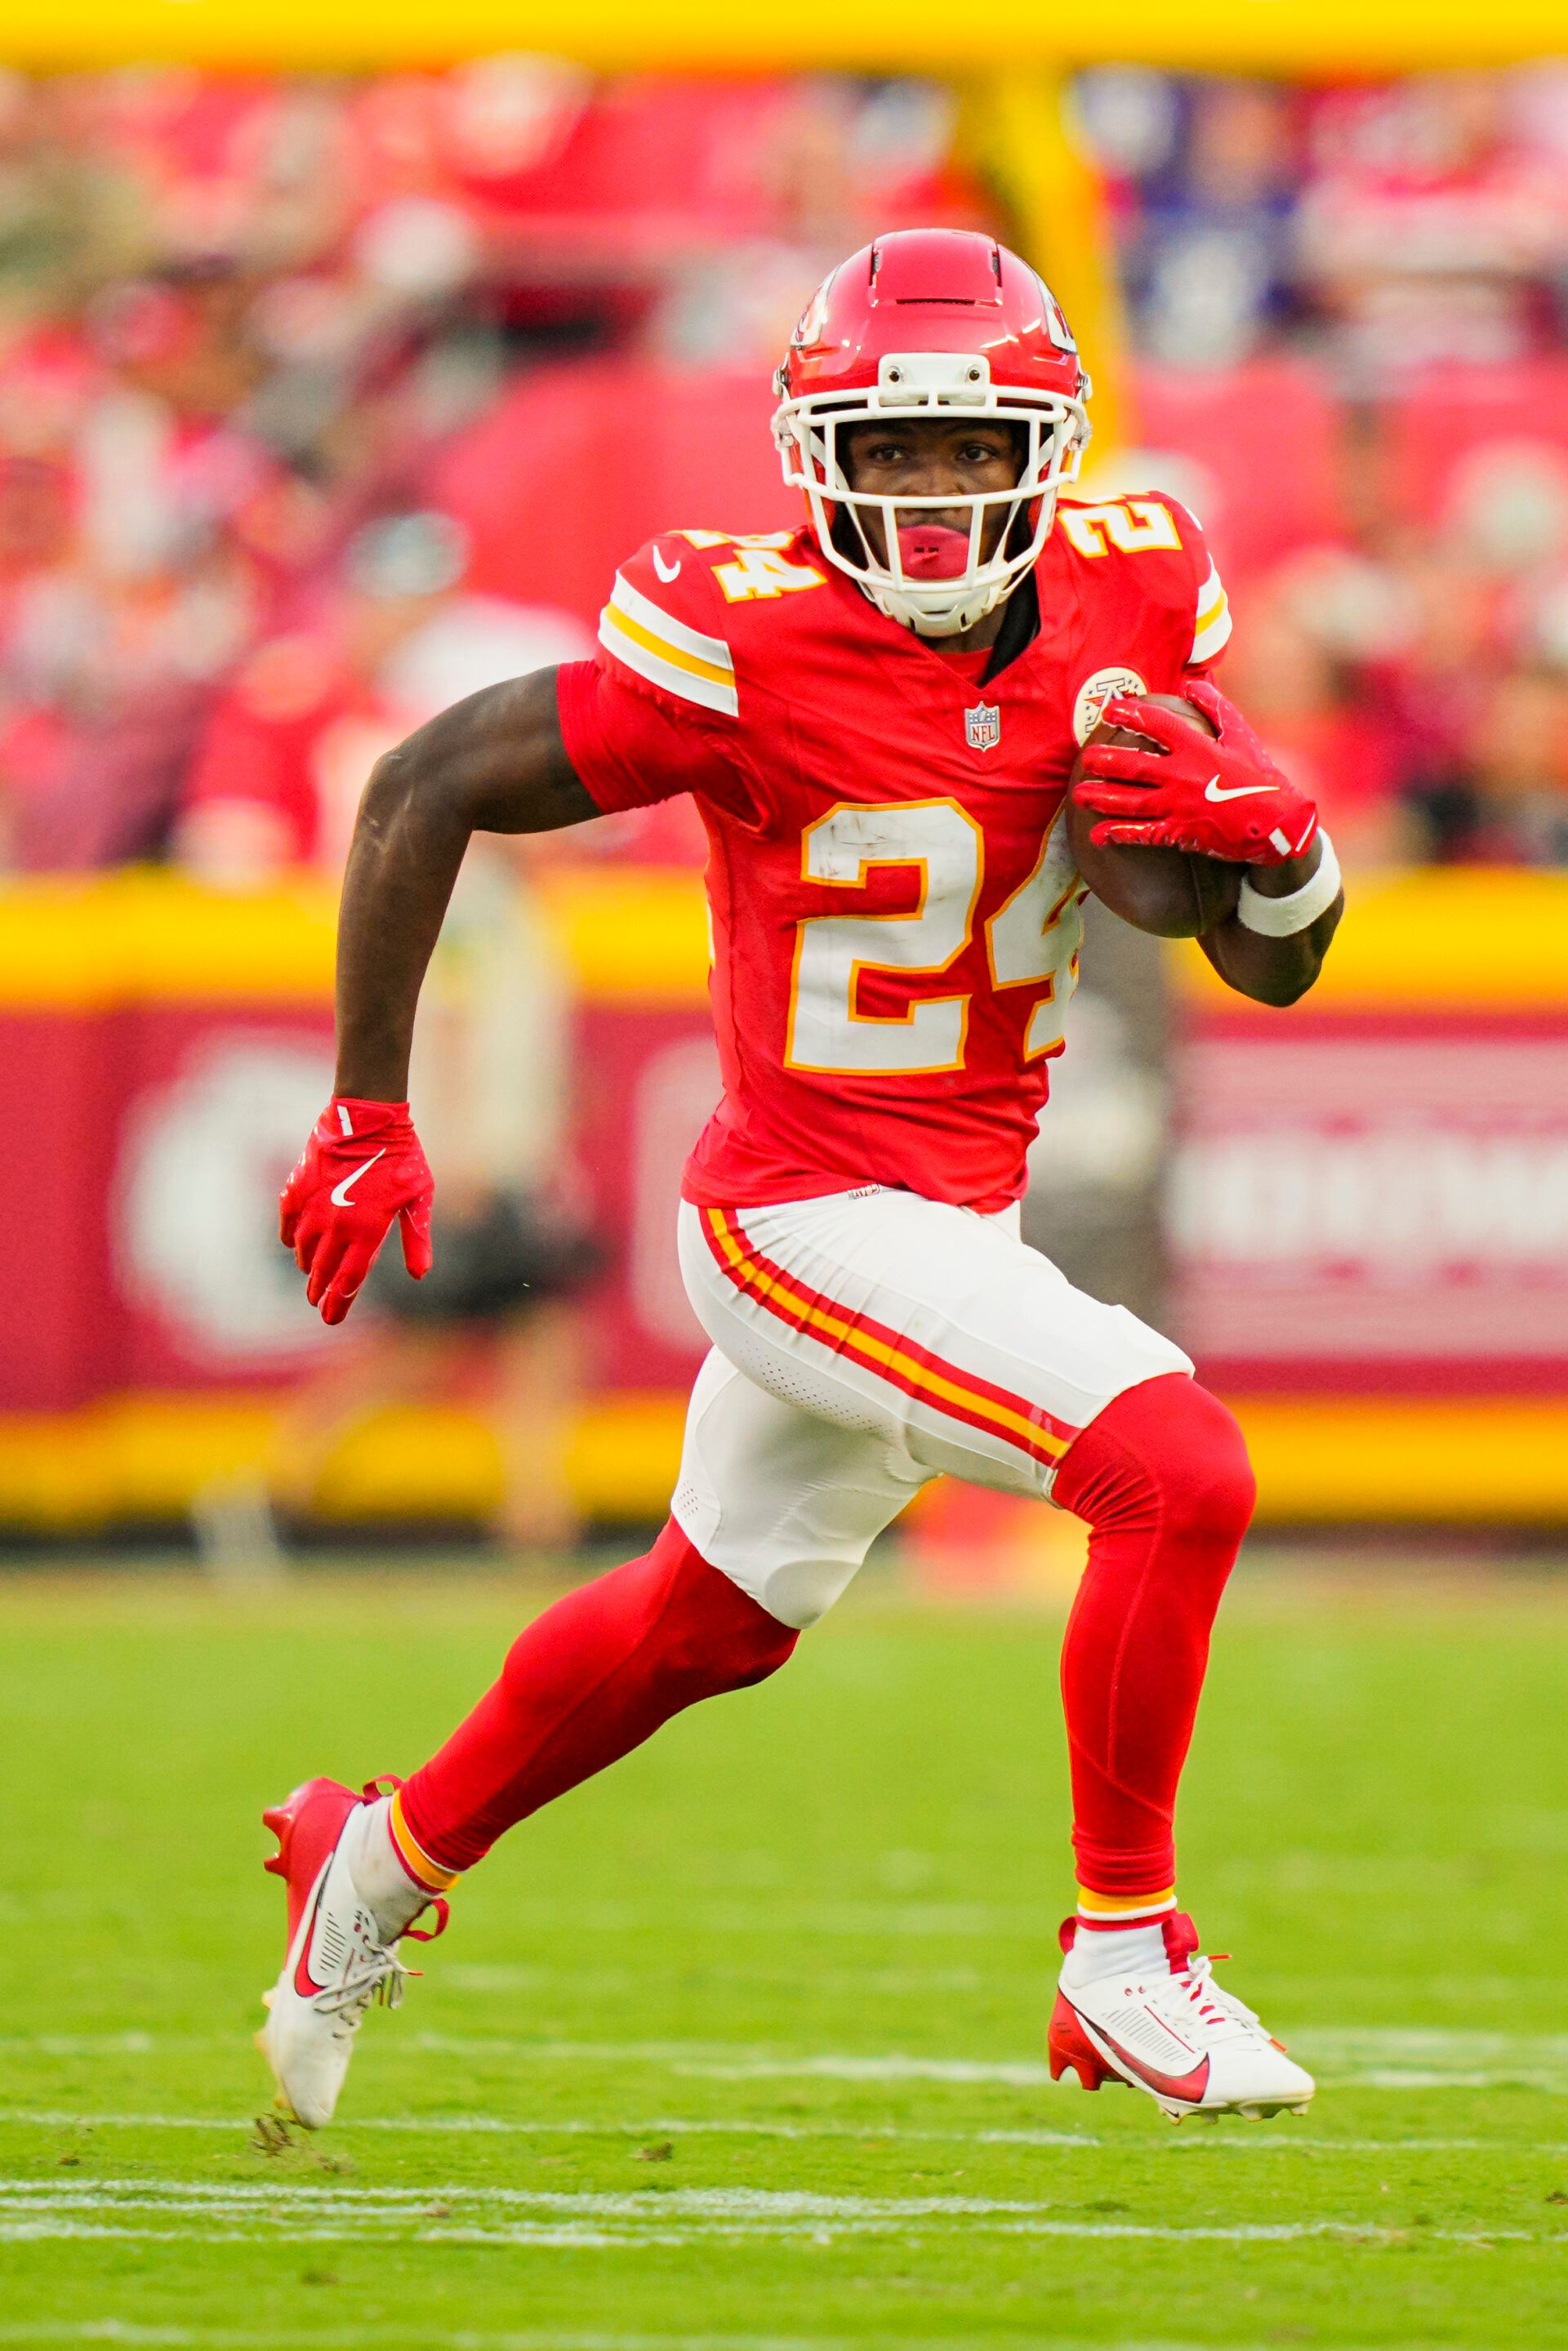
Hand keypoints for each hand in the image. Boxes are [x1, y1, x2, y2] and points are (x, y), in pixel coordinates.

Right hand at [280, 1099, 433, 1325]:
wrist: (368, 1117)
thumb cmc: (402, 1157)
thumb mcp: (419, 1199)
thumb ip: (416, 1239)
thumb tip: (420, 1275)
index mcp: (367, 1232)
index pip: (347, 1281)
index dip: (338, 1304)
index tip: (330, 1319)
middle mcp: (337, 1225)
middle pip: (323, 1271)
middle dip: (320, 1291)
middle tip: (317, 1302)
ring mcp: (314, 1207)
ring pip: (304, 1249)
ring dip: (308, 1265)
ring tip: (310, 1275)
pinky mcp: (299, 1188)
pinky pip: (288, 1221)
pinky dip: (290, 1235)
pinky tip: (293, 1243)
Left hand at [1073, 680, 1318, 864]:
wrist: (1277, 822)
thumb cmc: (1260, 776)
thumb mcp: (1242, 734)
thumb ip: (1215, 706)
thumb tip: (1190, 685)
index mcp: (1197, 746)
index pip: (1155, 723)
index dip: (1129, 713)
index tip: (1110, 708)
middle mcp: (1182, 775)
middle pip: (1133, 764)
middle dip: (1104, 760)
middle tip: (1085, 757)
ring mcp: (1179, 806)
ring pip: (1130, 801)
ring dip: (1101, 797)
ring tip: (1079, 795)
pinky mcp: (1179, 833)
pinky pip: (1142, 834)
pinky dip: (1117, 834)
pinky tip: (1098, 835)